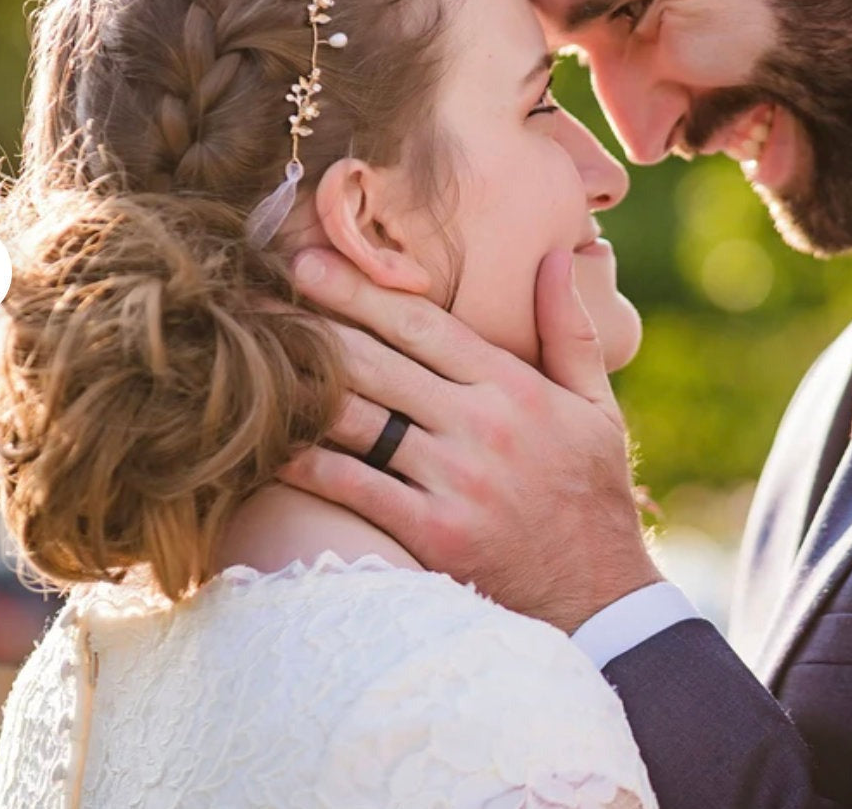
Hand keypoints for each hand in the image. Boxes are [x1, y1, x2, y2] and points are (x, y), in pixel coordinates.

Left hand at [279, 247, 662, 632]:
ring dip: (301, 386)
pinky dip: (306, 464)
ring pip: (358, 419)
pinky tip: (268, 443)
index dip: (359, 290)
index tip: (309, 260)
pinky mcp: (433, 533)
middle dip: (311, 324)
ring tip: (251, 360)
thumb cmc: (590, 491)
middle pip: (377, 362)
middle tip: (256, 296)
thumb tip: (555, 257)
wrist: (599, 595)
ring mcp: (454, 481)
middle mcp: (480, 426)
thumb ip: (571, 330)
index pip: (423, 324)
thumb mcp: (597, 405)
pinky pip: (354, 487)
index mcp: (514, 387)